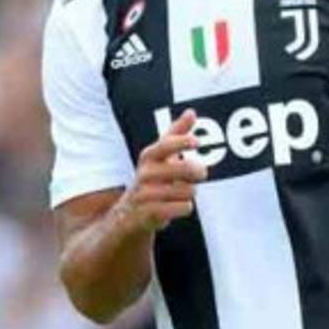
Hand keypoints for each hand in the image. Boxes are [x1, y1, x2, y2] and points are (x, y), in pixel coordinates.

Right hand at [124, 109, 206, 231]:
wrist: (127, 216)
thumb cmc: (150, 181)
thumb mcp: (160, 157)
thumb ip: (175, 134)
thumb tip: (191, 112)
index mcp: (149, 157)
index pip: (165, 145)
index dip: (181, 142)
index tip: (197, 141)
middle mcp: (145, 174)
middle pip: (183, 169)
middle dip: (198, 172)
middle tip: (201, 173)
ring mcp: (146, 195)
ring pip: (187, 191)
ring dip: (190, 193)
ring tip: (180, 194)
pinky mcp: (150, 214)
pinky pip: (183, 208)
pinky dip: (186, 208)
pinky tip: (177, 207)